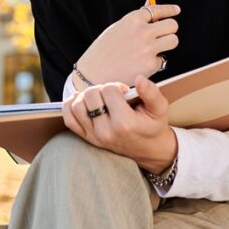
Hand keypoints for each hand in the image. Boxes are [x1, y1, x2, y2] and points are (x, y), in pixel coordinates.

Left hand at [62, 75, 177, 173]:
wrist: (149, 150)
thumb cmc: (153, 126)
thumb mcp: (159, 108)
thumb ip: (151, 93)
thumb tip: (139, 79)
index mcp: (124, 124)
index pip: (108, 91)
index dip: (117, 86)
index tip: (125, 93)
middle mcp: (106, 132)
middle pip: (90, 96)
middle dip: (101, 89)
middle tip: (112, 94)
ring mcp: (94, 137)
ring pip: (76, 106)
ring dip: (85, 96)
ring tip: (99, 98)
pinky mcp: (87, 138)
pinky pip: (69, 120)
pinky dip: (70, 107)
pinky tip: (82, 101)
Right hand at [73, 3, 179, 89]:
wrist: (93, 74)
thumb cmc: (102, 52)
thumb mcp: (116, 29)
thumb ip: (136, 21)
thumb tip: (150, 7)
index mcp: (132, 19)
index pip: (157, 9)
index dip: (169, 10)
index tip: (176, 10)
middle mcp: (142, 31)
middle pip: (172, 25)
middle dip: (168, 30)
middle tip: (162, 36)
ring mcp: (148, 47)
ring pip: (173, 40)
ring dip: (166, 45)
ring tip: (154, 50)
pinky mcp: (151, 64)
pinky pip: (163, 60)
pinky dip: (155, 62)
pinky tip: (141, 64)